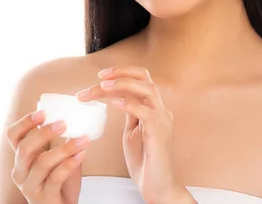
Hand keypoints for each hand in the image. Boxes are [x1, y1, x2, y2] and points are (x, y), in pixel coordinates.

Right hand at [6, 110, 91, 203]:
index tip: (43, 112)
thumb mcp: (56, 156)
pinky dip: (70, 163)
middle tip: (63, 123)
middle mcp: (20, 171)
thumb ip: (58, 140)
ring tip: (83, 139)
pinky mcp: (43, 198)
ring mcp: (29, 186)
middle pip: (24, 148)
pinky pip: (55, 177)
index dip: (25, 122)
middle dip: (43, 133)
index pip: (13, 136)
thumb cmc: (60, 181)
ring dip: (65, 148)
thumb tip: (70, 115)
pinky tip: (81, 154)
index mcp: (22, 158)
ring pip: (42, 162)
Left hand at [75, 66, 193, 203]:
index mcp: (154, 109)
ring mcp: (162, 121)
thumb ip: (129, 115)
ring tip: (102, 86)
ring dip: (123, 84)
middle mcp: (161, 111)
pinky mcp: (159, 135)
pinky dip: (129, 104)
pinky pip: (146, 112)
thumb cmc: (145, 162)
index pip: (141, 80)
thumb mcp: (132, 133)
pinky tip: (113, 103)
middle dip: (121, 72)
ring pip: (147, 90)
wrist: (158, 188)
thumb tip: (113, 99)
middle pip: (145, 78)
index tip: (101, 76)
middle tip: (99, 76)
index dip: (122, 73)